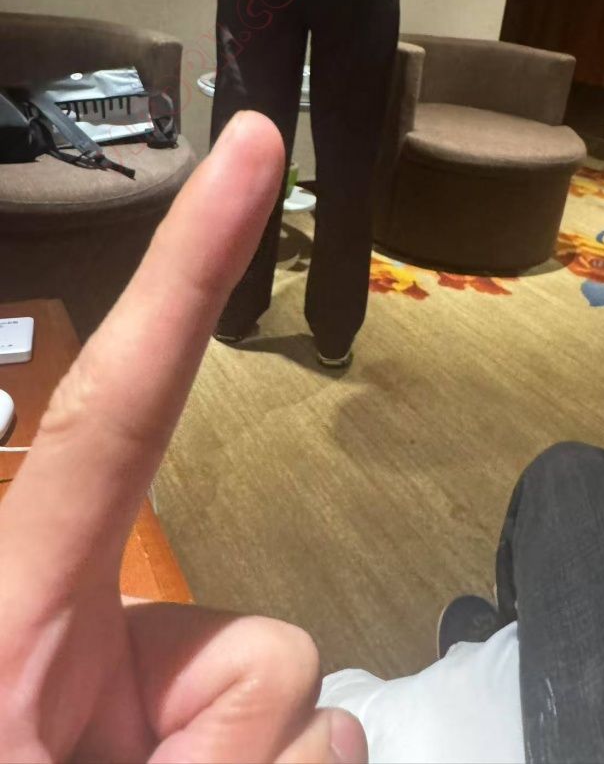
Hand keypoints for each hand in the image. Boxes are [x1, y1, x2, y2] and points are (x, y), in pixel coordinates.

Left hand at [0, 112, 366, 763]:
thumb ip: (196, 736)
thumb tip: (323, 726)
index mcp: (26, 596)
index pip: (122, 403)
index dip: (185, 270)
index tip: (241, 150)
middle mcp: (101, 617)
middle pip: (261, 636)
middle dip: (235, 734)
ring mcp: (154, 668)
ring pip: (294, 683)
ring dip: (250, 763)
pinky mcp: (196, 703)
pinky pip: (308, 730)